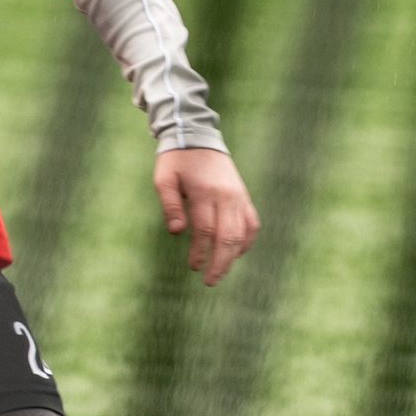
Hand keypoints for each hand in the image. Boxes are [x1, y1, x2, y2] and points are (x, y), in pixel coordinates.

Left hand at [156, 146, 259, 285]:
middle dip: (220, 262)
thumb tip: (177, 232)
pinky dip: (247, 240)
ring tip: (221, 272)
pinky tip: (238, 252)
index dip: (200, 252)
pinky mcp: (244, 195)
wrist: (197, 135)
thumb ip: (170, 205)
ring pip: (242, 233)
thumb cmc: (175, 159)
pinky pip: (251, 222)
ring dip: (233, 256)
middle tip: (210, 281)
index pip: (205, 230)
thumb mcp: (164, 178)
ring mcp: (238, 196)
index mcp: (205, 192)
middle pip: (227, 236)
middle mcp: (226, 196)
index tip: (193, 267)